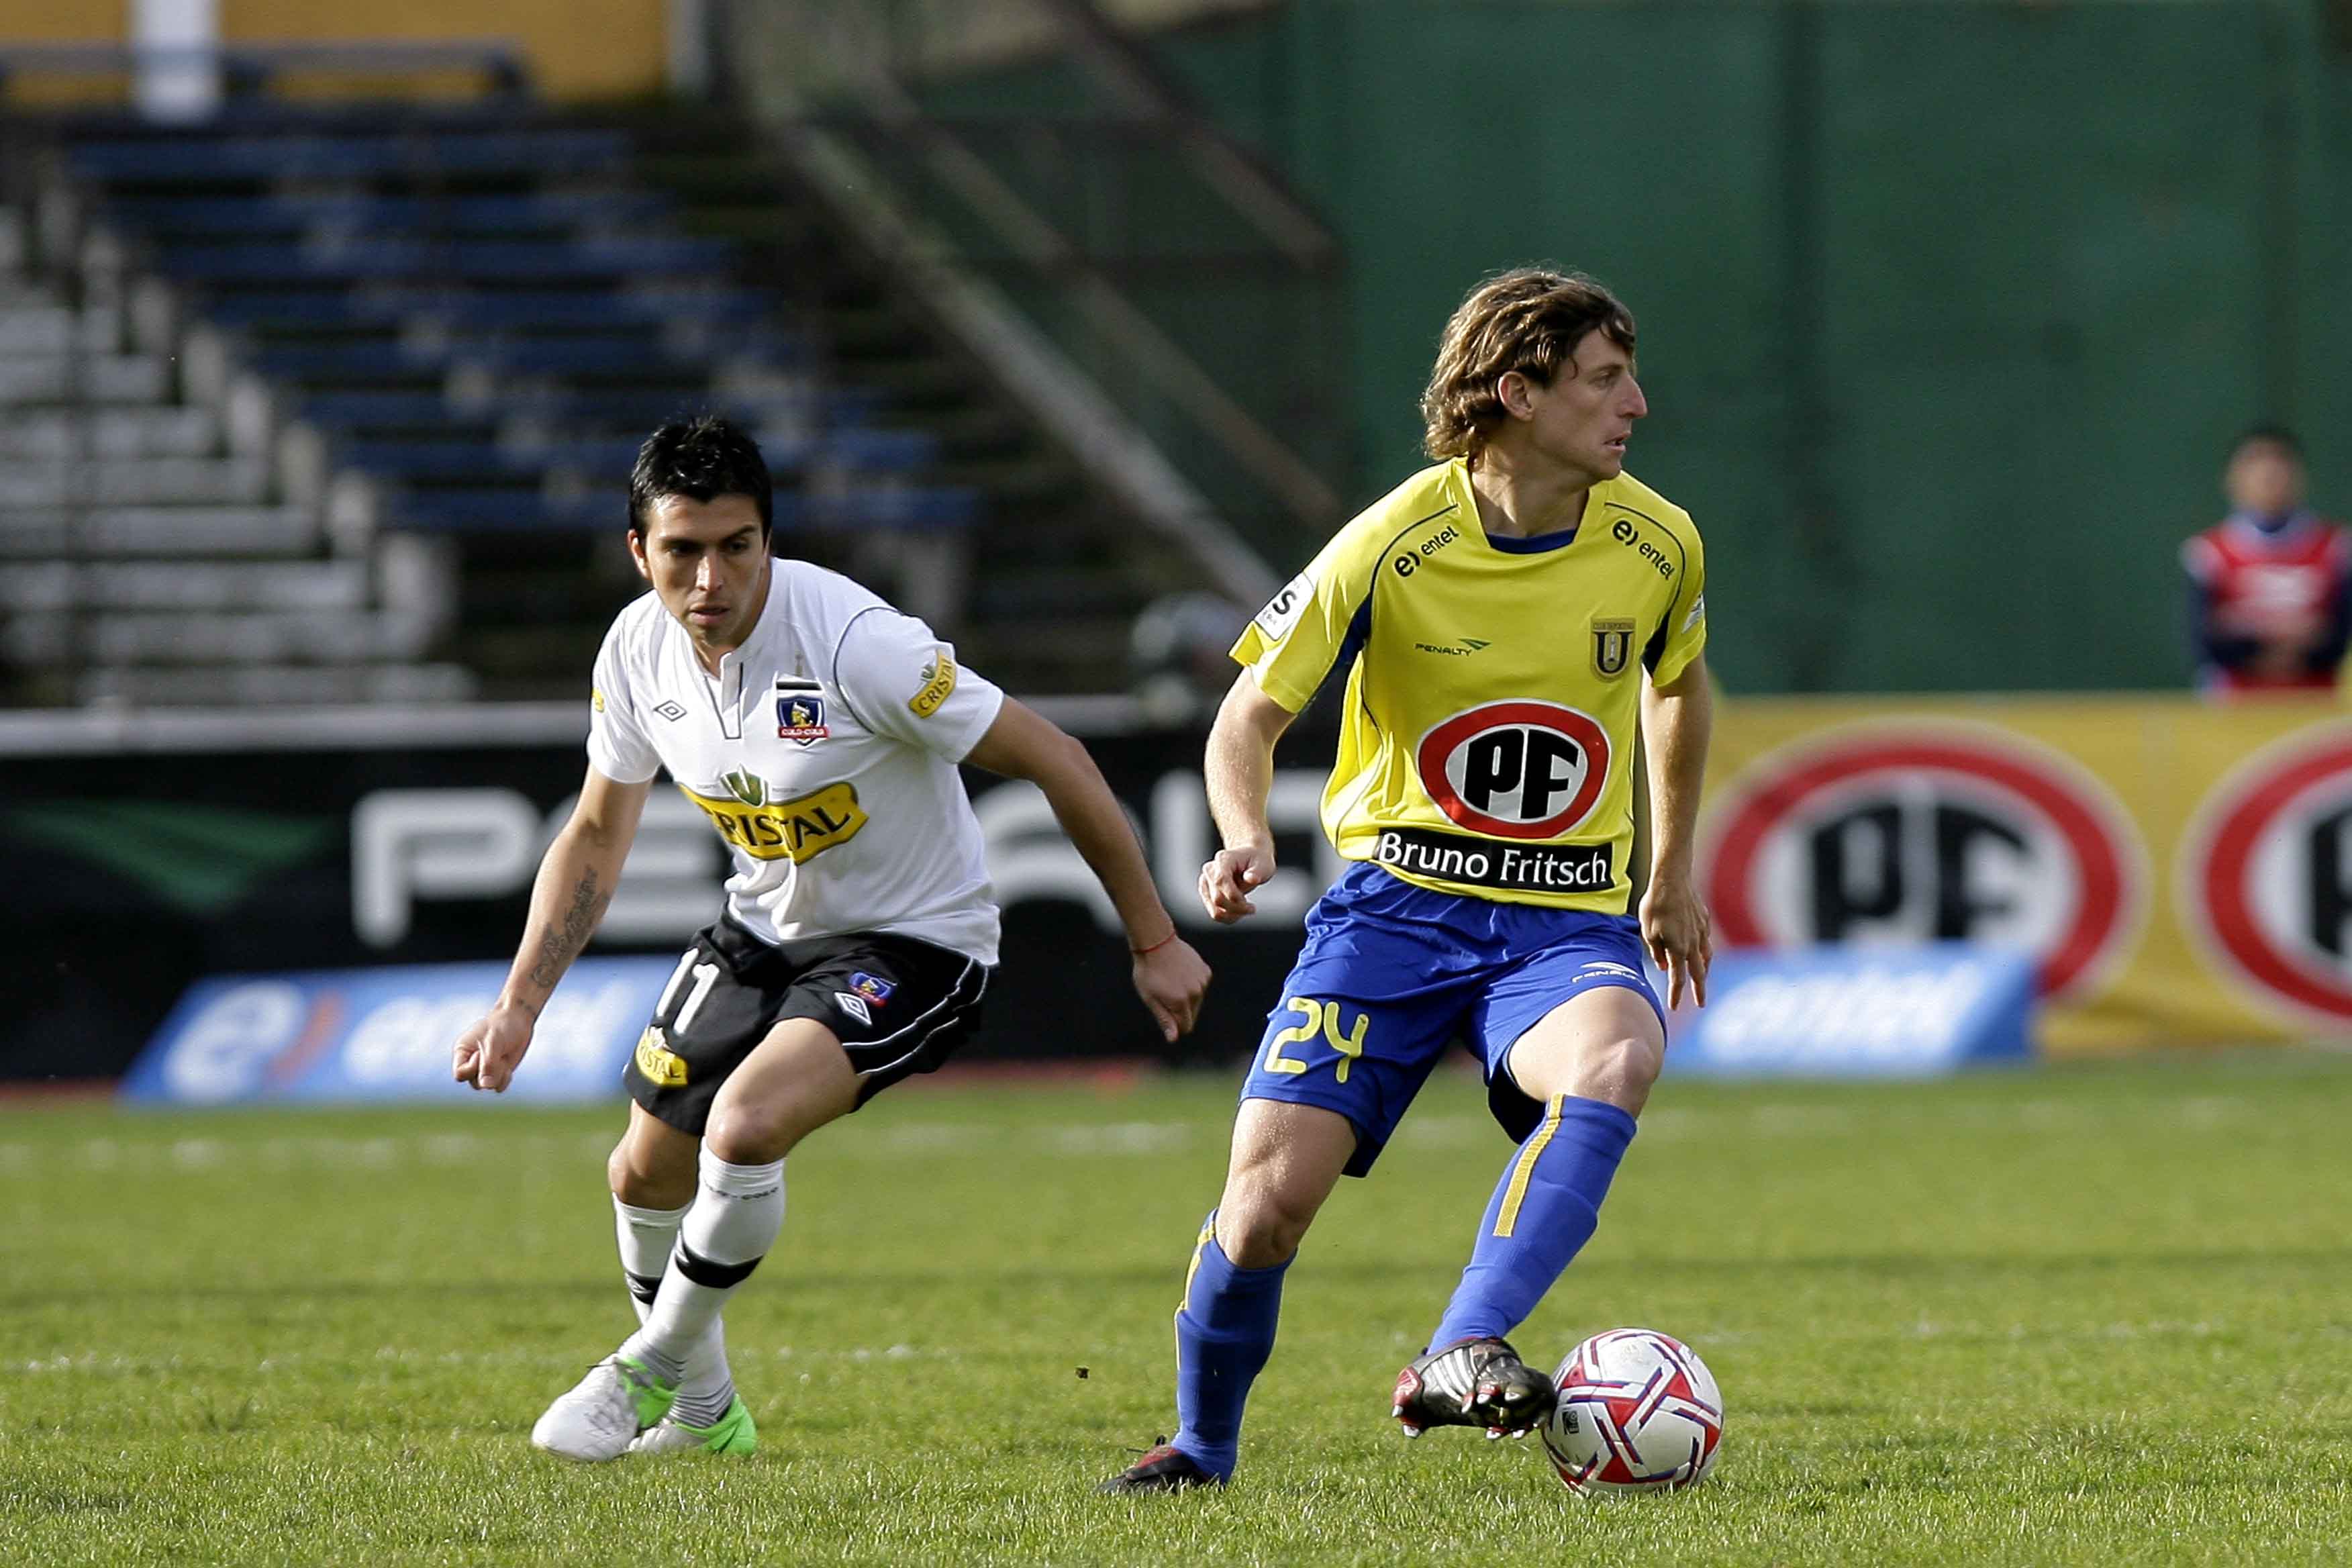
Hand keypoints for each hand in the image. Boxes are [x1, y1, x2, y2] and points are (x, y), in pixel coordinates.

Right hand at [453, 1003, 535, 1092]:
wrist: (518, 1019)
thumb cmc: (502, 1026)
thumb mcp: (494, 1042)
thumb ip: (489, 1064)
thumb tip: (486, 1086)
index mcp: (462, 1052)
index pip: (460, 1074)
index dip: (472, 1069)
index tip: (482, 1054)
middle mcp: (470, 1062)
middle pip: (474, 1082)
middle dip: (489, 1072)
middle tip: (498, 1054)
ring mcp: (485, 1068)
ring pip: (486, 1086)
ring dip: (498, 1076)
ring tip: (503, 1060)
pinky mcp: (498, 1072)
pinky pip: (498, 1087)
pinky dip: (504, 1080)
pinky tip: (508, 1068)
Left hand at [1131, 938, 1211, 1042]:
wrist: (1156, 941)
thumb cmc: (1148, 971)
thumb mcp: (1150, 998)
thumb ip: (1164, 1019)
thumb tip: (1174, 1039)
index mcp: (1181, 1002)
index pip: (1186, 1027)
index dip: (1174, 1024)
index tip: (1163, 1010)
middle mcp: (1196, 993)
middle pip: (1192, 1014)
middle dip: (1179, 1010)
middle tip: (1164, 993)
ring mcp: (1202, 981)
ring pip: (1197, 1000)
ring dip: (1186, 996)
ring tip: (1171, 981)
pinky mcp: (1205, 971)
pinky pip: (1200, 986)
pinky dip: (1192, 983)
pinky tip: (1179, 973)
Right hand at [1199, 841, 1274, 922]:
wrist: (1250, 858)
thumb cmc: (1257, 861)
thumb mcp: (1264, 864)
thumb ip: (1257, 872)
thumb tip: (1251, 879)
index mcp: (1223, 859)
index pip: (1220, 881)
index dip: (1234, 896)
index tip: (1251, 905)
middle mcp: (1210, 870)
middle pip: (1217, 898)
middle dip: (1237, 908)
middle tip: (1252, 908)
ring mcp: (1206, 882)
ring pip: (1214, 909)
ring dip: (1233, 915)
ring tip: (1246, 910)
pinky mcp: (1206, 893)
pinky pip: (1214, 912)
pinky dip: (1228, 917)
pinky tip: (1240, 912)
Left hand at [1638, 872, 1711, 1009]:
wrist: (1673, 879)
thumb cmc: (1655, 904)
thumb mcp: (1648, 930)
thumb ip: (1657, 951)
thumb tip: (1664, 966)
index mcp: (1678, 949)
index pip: (1678, 979)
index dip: (1676, 995)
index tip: (1674, 1008)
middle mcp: (1693, 943)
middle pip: (1698, 973)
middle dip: (1699, 990)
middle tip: (1701, 1004)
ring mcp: (1701, 932)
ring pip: (1706, 957)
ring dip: (1704, 971)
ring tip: (1702, 979)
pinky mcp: (1704, 920)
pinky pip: (1706, 940)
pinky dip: (1705, 950)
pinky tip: (1701, 950)